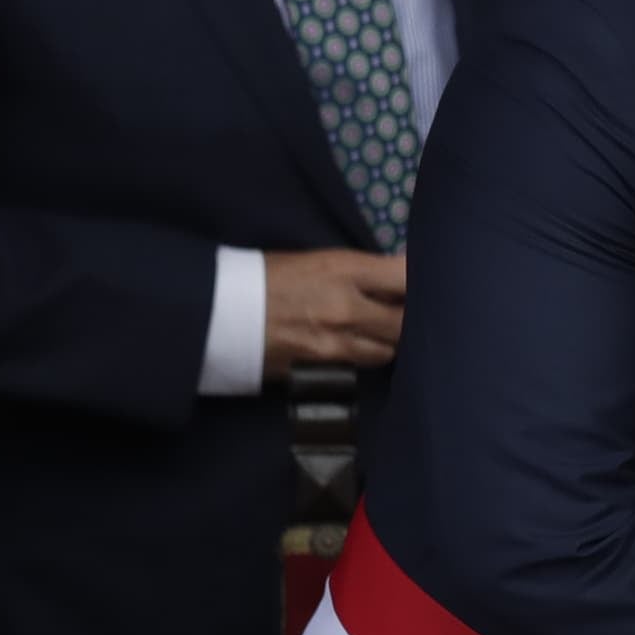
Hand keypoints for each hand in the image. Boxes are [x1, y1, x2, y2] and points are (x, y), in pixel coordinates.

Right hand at [265, 250, 407, 374]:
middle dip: (404, 318)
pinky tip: (349, 350)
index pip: (405, 276)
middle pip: (404, 322)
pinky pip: (358, 370)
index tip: (412, 286)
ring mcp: (334, 346)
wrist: (218, 315)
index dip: (416, 282)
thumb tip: (396, 277)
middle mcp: (346, 310)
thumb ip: (360, 271)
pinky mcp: (320, 373)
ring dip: (384, 342)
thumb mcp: (316, 261)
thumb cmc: (265, 278)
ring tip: (371, 333)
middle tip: (397, 313)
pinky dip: (359, 361)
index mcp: (343, 271)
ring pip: (386, 352)